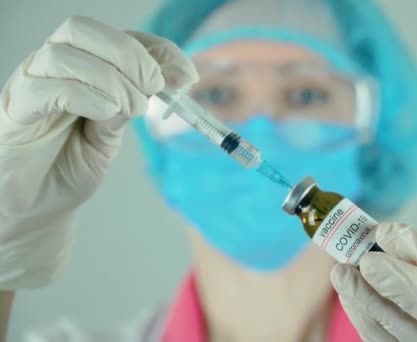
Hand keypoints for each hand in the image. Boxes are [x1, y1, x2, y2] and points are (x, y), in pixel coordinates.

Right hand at [0, 16, 197, 288]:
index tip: (186, 76)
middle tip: (155, 87)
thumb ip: (127, 109)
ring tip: (132, 109)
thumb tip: (160, 82)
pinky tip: (107, 113)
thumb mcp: (110, 137)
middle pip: (84, 31)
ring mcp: (29, 86)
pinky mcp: (14, 111)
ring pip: (64, 54)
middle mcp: (50, 69)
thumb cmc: (68, 167)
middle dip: (131, 55)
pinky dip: (85, 95)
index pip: (117, 37)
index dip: (156, 50)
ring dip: (111, 78)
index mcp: (79, 68)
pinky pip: (45, 88)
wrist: (34, 208)